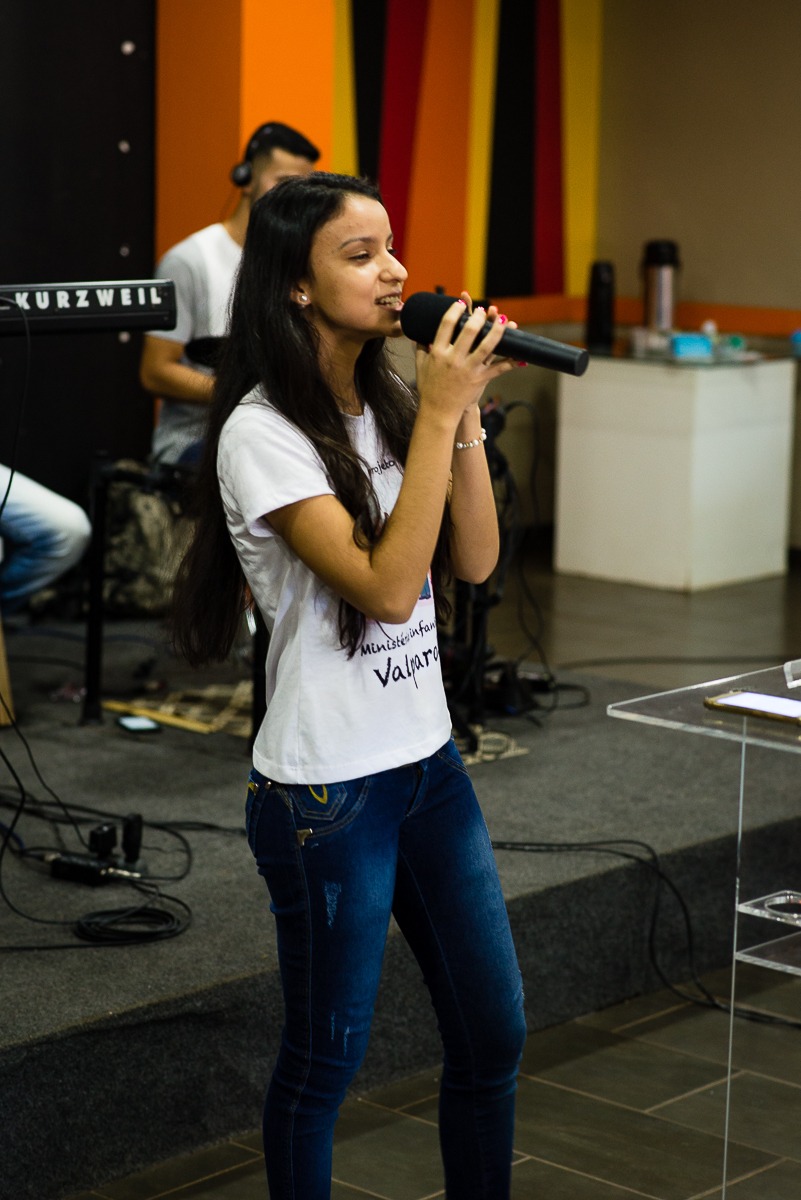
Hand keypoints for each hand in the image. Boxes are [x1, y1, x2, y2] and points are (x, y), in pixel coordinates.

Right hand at [415, 293, 516, 425]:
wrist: (438, 412)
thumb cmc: (429, 388)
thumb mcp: (420, 366)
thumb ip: (420, 348)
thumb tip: (417, 332)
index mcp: (438, 353)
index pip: (446, 325)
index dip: (455, 311)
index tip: (461, 302)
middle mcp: (453, 360)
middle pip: (468, 332)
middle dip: (478, 317)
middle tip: (483, 310)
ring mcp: (467, 370)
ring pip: (486, 347)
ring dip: (496, 332)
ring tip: (503, 319)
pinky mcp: (479, 380)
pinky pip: (498, 369)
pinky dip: (511, 362)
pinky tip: (520, 354)